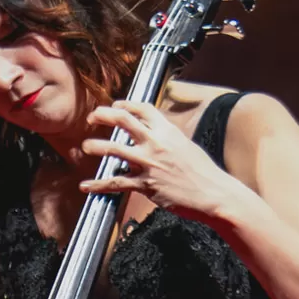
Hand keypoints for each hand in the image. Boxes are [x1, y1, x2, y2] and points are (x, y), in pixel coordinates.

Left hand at [79, 101, 235, 221]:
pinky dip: (98, 185)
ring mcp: (148, 163)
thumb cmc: (203, 172)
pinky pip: (116, 183)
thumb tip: (156, 136)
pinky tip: (85, 186)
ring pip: (112, 149)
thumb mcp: (187, 146)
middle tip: (91, 118)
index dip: (125, 104)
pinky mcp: (145, 185)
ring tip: (85, 147)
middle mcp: (155, 143)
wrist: (213, 194)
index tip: (115, 105)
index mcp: (167, 131)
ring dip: (95, 146)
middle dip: (102, 115)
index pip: (142, 108)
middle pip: (122, 120)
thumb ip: (168, 139)